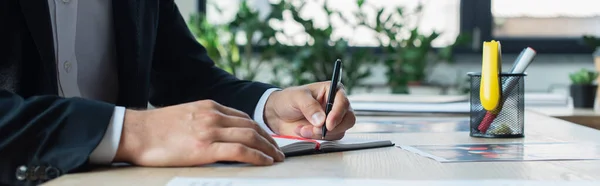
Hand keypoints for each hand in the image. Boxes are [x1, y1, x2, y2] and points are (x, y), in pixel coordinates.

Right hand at [114, 100, 284, 165]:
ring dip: (268, 149)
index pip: (242, 117)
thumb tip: (215, 134)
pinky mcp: (206, 147)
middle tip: (279, 151)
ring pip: (250, 137)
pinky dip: (257, 156)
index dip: (259, 129)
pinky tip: (265, 162)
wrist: (135, 133)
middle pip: (251, 126)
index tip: (267, 139)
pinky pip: (240, 151)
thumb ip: (203, 120)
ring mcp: (211, 130)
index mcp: (209, 107)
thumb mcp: (185, 115)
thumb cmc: (155, 129)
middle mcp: (213, 115)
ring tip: (277, 158)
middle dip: (268, 140)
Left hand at [263, 82, 355, 139]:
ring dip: (320, 134)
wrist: (278, 114)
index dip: (338, 113)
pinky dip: (315, 138)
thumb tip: (321, 120)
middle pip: (348, 119)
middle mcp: (336, 106)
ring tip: (302, 129)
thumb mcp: (297, 97)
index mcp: (333, 91)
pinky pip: (329, 140)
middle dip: (331, 128)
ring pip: (338, 132)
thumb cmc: (288, 100)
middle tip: (315, 130)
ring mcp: (333, 121)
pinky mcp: (328, 133)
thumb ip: (309, 106)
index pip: (344, 102)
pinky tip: (302, 132)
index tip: (328, 124)